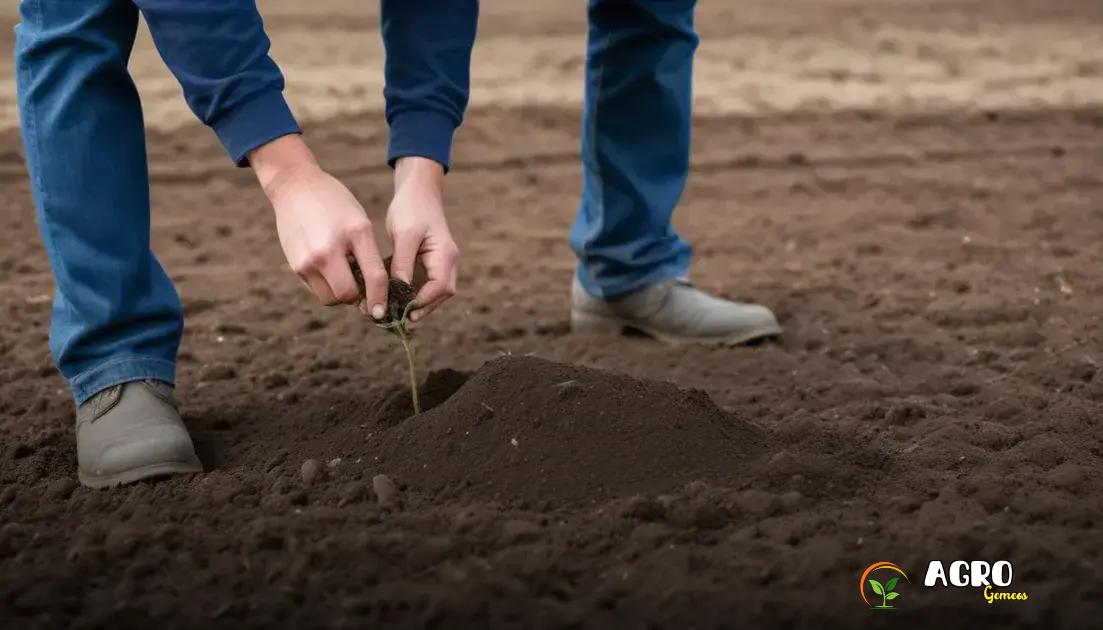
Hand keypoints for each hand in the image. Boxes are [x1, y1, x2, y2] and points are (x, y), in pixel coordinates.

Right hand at [250, 135, 387, 314]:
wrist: (295, 187)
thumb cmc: (335, 203)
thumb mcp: (360, 222)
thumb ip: (367, 255)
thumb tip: (371, 291)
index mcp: (355, 234)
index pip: (374, 278)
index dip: (380, 299)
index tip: (382, 312)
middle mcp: (328, 251)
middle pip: (347, 295)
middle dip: (357, 298)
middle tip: (363, 289)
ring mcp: (307, 260)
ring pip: (329, 298)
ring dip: (340, 294)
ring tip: (345, 275)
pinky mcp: (294, 266)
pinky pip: (316, 289)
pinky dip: (326, 286)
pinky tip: (328, 267)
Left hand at [386, 157, 458, 321]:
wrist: (417, 190)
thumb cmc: (411, 208)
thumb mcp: (405, 235)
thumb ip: (403, 262)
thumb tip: (400, 290)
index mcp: (445, 255)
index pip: (441, 287)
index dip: (424, 301)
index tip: (403, 309)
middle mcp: (447, 262)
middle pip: (442, 294)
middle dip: (423, 308)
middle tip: (400, 318)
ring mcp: (440, 262)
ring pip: (434, 292)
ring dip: (418, 303)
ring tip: (397, 312)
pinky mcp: (430, 262)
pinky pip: (425, 283)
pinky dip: (413, 292)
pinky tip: (396, 297)